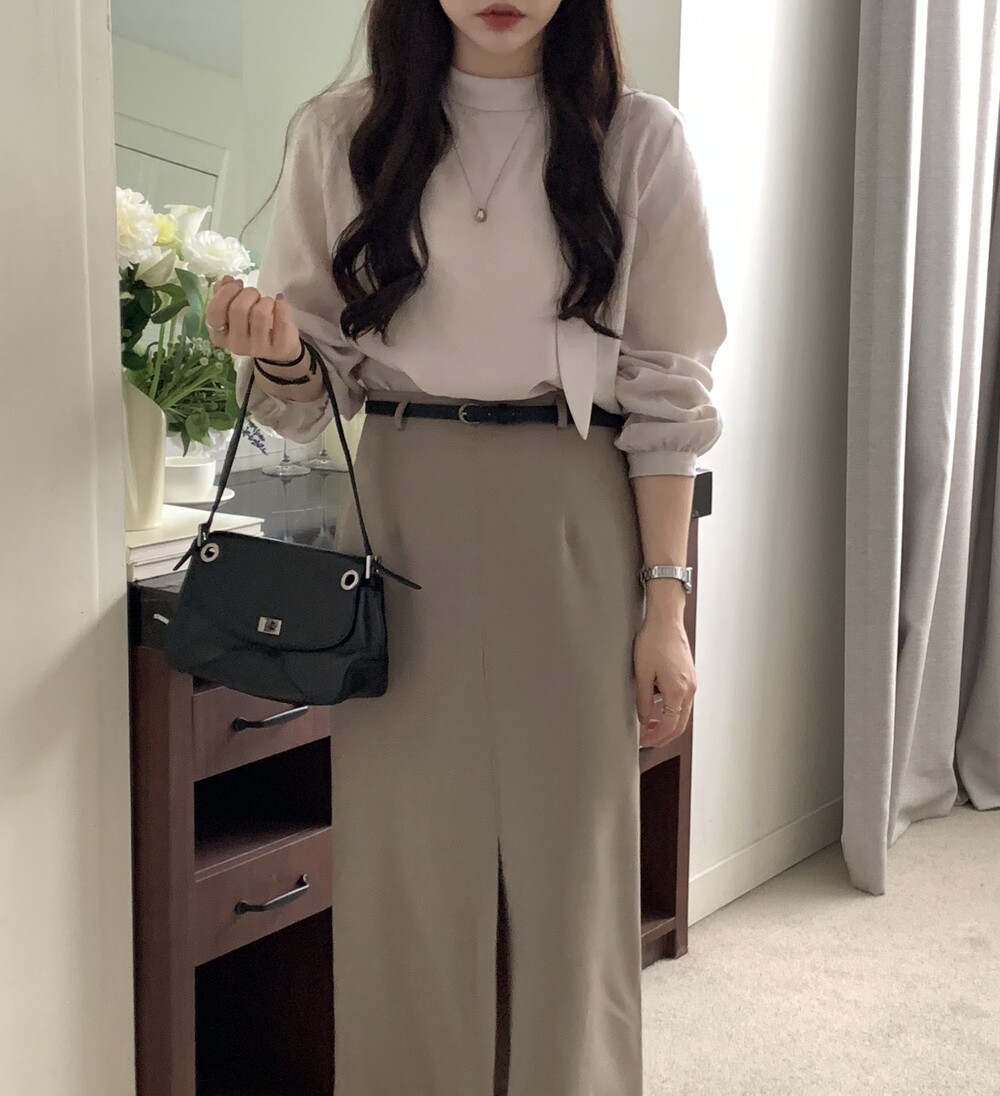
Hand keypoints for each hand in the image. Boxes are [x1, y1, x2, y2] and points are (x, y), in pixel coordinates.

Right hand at [205, 275, 301, 362]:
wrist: (278, 348)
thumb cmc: (252, 325)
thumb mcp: (235, 312)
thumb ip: (225, 295)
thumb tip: (227, 280)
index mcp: (220, 336)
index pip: (215, 312)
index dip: (226, 292)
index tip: (238, 284)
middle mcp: (236, 345)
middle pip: (238, 309)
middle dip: (248, 293)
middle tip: (255, 293)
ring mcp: (258, 349)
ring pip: (260, 314)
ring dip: (265, 300)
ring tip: (267, 302)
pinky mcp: (279, 348)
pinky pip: (281, 320)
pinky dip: (281, 305)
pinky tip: (280, 303)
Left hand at [633, 610, 695, 747]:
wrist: (666, 620)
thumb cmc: (654, 641)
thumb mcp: (642, 673)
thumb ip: (643, 699)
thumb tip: (644, 718)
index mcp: (678, 691)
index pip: (670, 726)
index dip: (655, 737)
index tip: (643, 740)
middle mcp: (689, 689)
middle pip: (680, 724)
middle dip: (664, 735)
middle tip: (647, 739)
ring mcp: (691, 682)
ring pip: (683, 713)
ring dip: (668, 722)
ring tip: (650, 723)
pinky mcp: (689, 675)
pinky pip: (683, 700)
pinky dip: (672, 709)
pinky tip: (657, 704)